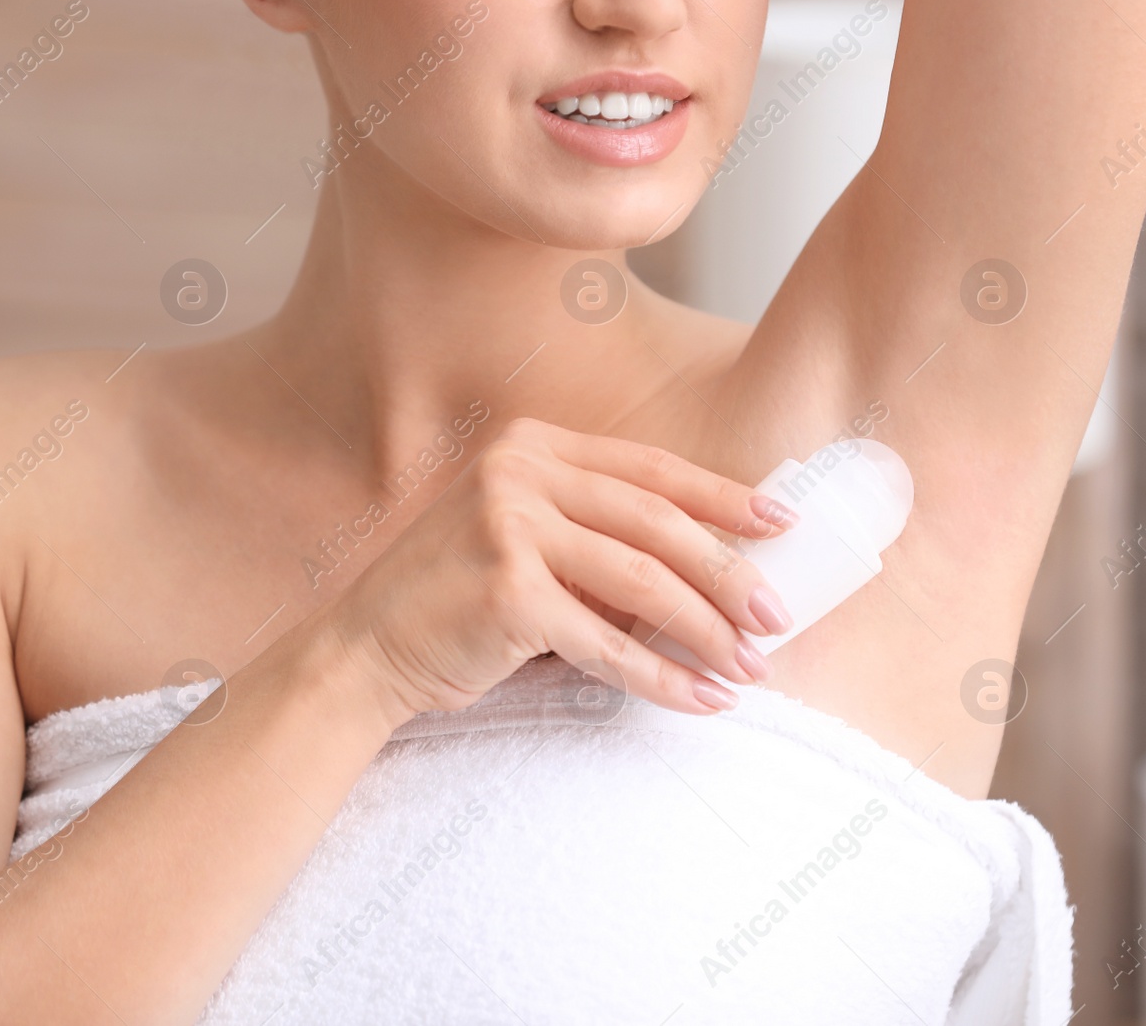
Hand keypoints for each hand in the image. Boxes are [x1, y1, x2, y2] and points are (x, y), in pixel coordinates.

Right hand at [324, 417, 797, 719]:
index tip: (782, 524)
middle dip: (729, 573)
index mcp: (533, 446)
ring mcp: (508, 528)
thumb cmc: (458, 600)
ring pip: (642, 581)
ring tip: (750, 668)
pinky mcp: (505, 592)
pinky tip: (699, 699)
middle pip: (657, 523)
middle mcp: (519, 473)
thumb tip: (715, 564)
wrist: (362, 652)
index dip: (724, 496)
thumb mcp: (526, 539)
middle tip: (777, 617)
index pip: (650, 469)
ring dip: (706, 631)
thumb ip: (597, 532)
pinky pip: (606, 641)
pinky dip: (660, 676)